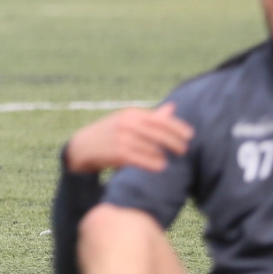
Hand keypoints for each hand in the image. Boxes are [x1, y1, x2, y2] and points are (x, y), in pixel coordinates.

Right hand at [64, 103, 193, 174]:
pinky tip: (161, 166)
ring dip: (163, 153)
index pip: (159, 118)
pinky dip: (153, 162)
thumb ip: (151, 117)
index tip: (190, 134)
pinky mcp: (117, 152)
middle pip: (157, 132)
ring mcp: (122, 137)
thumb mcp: (128, 121)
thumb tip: (172, 106)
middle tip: (185, 149)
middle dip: (173, 141)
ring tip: (171, 159)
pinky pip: (141, 158)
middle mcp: (127, 123)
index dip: (176, 126)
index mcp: (131, 114)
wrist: (82, 146)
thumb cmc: (110, 133)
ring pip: (150, 146)